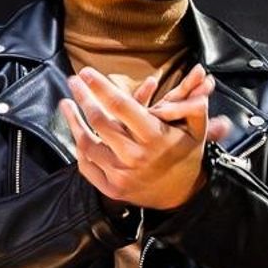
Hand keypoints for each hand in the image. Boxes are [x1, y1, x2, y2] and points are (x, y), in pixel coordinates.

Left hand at [58, 65, 220, 209]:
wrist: (183, 194)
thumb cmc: (187, 155)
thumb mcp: (197, 130)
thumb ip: (194, 104)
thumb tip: (201, 76)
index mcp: (155, 137)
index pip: (121, 106)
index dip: (101, 87)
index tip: (87, 72)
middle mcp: (135, 156)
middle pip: (100, 121)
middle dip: (84, 97)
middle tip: (74, 81)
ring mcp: (121, 174)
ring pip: (87, 144)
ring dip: (73, 121)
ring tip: (66, 103)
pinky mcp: (112, 188)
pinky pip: (87, 165)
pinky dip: (79, 148)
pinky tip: (76, 132)